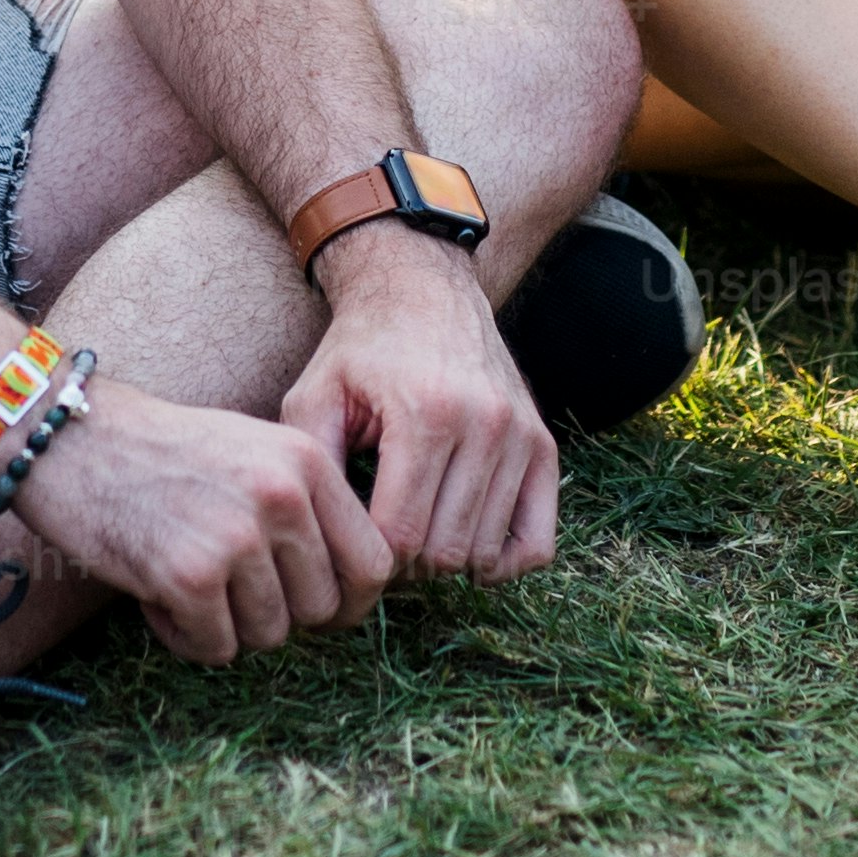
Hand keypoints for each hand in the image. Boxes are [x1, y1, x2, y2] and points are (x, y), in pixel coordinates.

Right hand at [7, 379, 390, 661]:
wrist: (68, 436)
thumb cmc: (159, 451)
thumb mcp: (251, 451)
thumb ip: (303, 508)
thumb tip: (345, 596)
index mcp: (306, 460)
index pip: (374, 563)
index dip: (348, 599)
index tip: (315, 605)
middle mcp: (282, 495)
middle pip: (322, 609)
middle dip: (278, 614)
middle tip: (228, 590)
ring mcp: (237, 535)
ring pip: (270, 635)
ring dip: (226, 626)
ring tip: (184, 582)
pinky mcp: (189, 575)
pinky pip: (216, 648)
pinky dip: (185, 637)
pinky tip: (155, 595)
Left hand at [286, 220, 559, 583]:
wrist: (423, 292)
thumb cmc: (361, 351)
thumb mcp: (314, 396)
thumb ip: (315, 465)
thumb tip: (323, 539)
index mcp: (424, 413)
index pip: (401, 534)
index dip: (370, 556)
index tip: (351, 541)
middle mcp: (483, 423)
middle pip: (445, 550)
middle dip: (406, 564)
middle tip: (381, 541)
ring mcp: (520, 435)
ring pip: (487, 552)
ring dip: (447, 561)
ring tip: (416, 533)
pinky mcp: (542, 445)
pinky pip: (539, 543)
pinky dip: (504, 562)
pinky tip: (468, 546)